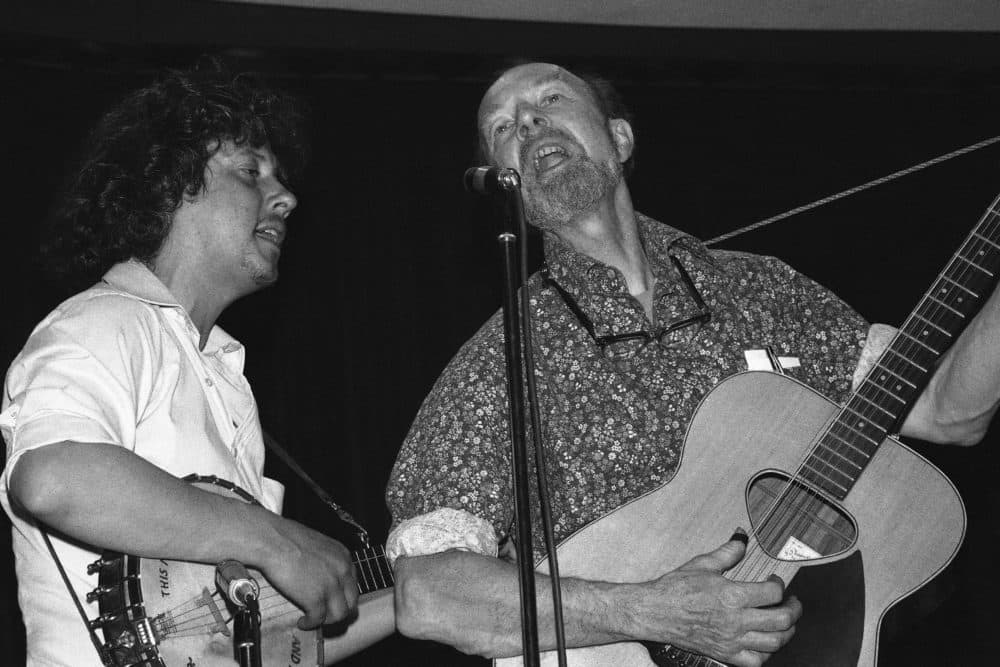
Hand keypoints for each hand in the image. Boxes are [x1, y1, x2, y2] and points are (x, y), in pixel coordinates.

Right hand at [256, 515, 358, 629]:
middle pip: (351, 602)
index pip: (352, 585)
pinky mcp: (316, 599)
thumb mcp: (318, 545)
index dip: (343, 597)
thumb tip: (321, 575)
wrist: (274, 540)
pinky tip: (302, 621)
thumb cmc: (287, 538)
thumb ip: (326, 561)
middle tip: (325, 615)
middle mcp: (342, 571)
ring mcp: (331, 586)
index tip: (332, 601)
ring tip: (313, 619)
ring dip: (326, 620)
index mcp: (344, 557)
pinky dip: (310, 623)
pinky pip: (318, 619)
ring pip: (340, 614)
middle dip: (338, 611)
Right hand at [625, 535, 800, 666]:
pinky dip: (766, 654)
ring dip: (786, 633)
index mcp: (732, 596)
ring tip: (785, 623)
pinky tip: (764, 643)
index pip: (773, 593)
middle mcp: (735, 620)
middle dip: (794, 610)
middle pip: (781, 620)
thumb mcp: (703, 564)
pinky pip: (755, 661)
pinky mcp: (724, 653)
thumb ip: (728, 551)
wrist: (655, 611)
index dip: (780, 585)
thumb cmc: (676, 588)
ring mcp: (731, 640)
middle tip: (792, 603)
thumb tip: (741, 536)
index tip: (775, 582)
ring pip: (774, 643)